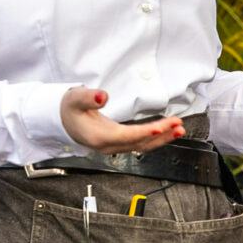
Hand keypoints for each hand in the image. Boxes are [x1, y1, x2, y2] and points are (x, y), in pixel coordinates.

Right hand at [60, 87, 186, 153]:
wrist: (63, 121)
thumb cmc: (69, 109)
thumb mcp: (74, 98)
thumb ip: (88, 97)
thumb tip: (102, 96)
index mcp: (99, 137)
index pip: (126, 136)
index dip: (144, 133)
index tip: (160, 127)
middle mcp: (109, 145)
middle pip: (139, 143)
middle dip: (161, 135)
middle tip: (178, 125)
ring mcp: (115, 146)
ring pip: (143, 146)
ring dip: (162, 139)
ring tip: (179, 129)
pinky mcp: (120, 143)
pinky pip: (141, 144)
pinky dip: (156, 138)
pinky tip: (168, 131)